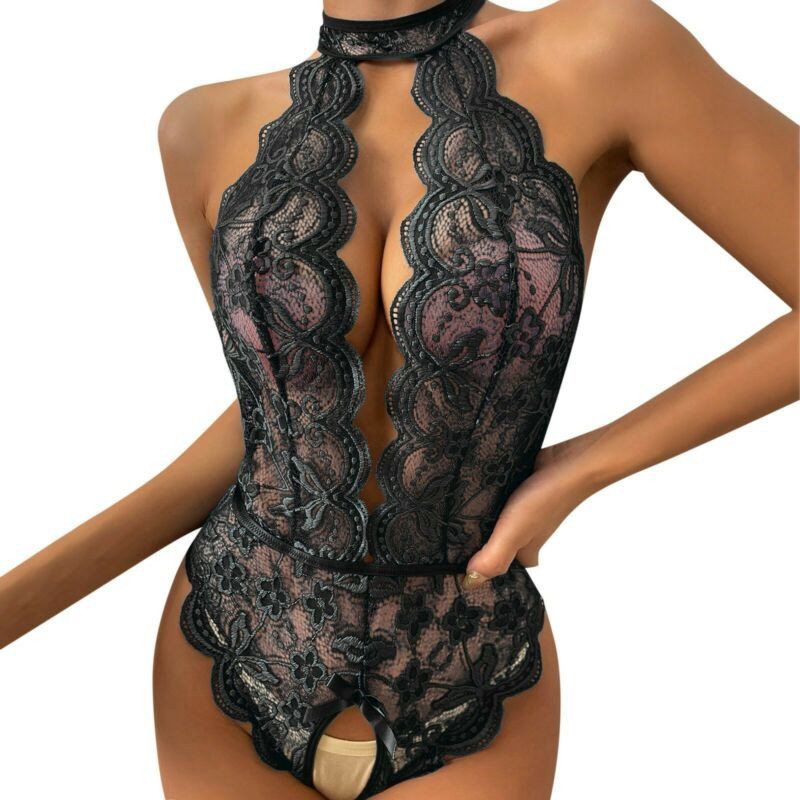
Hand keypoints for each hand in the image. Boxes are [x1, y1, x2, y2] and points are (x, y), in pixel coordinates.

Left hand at [461, 426, 608, 589]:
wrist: (569, 462)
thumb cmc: (545, 499)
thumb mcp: (514, 534)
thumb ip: (494, 558)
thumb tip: (469, 582)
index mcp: (525, 552)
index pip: (499, 568)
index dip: (479, 567)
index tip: (456, 561)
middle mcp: (524, 535)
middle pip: (495, 544)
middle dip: (475, 540)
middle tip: (448, 534)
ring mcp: (523, 512)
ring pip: (495, 521)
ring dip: (479, 517)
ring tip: (452, 513)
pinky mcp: (519, 491)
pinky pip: (499, 500)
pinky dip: (487, 498)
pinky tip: (470, 492)